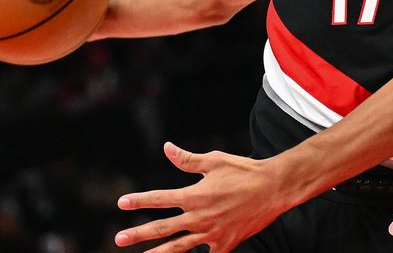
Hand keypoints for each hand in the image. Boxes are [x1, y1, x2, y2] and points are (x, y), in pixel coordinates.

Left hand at [116, 142, 294, 252]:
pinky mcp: (225, 244)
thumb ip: (187, 160)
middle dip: (138, 234)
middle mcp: (200, 217)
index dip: (139, 201)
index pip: (159, 199)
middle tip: (119, 239)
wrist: (274, 188)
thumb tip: (166, 148)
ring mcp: (212, 233)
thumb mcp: (214, 160)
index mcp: (195, 195)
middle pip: (162, 228)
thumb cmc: (244, 170)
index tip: (121, 203)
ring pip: (179, 248)